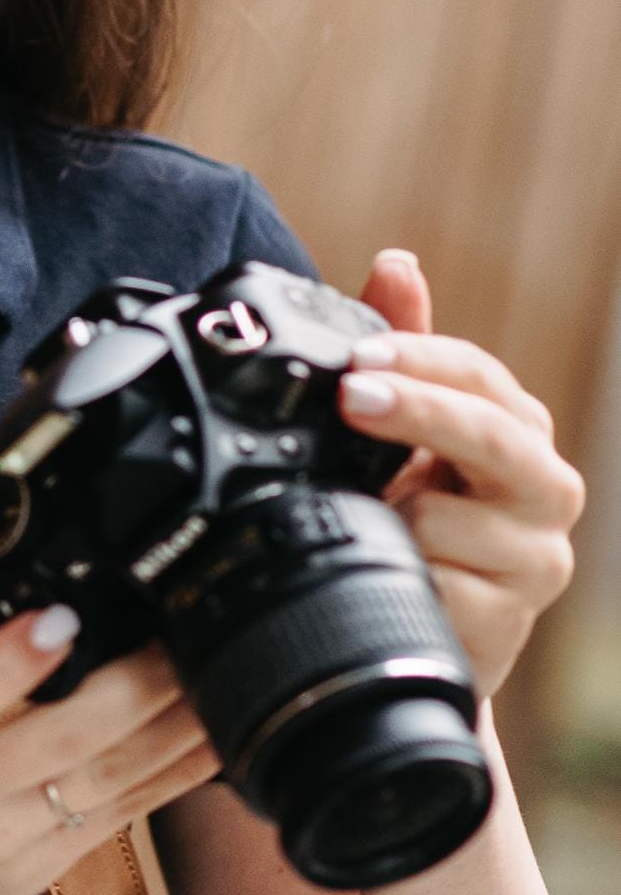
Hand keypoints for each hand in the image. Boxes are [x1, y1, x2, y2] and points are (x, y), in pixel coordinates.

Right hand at [0, 594, 218, 894]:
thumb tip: (10, 588)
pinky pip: (109, 826)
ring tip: (220, 688)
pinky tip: (205, 749)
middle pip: (57, 742)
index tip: (70, 615)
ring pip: (101, 785)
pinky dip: (163, 783)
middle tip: (185, 642)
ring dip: (172, 736)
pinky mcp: (20, 884)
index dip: (18, 658)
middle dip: (136, 690)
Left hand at [338, 247, 584, 705]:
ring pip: (449, 519)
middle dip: (419, 412)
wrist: (431, 631)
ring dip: (390, 515)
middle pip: (492, 434)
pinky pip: (436, 590)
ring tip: (358, 514)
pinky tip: (379, 571)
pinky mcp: (506, 625)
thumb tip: (397, 263)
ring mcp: (533, 560)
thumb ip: (405, 351)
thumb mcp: (405, 432)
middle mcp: (542, 489)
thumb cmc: (424, 519)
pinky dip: (394, 578)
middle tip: (353, 397)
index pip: (481, 377)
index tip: (360, 359)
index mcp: (517, 431)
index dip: (421, 360)